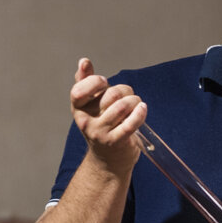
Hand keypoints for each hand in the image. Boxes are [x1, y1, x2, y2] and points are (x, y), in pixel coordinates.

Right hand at [71, 57, 146, 175]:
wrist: (108, 160)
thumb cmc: (102, 126)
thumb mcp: (91, 105)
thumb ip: (86, 83)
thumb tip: (84, 62)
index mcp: (78, 109)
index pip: (79, 91)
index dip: (94, 82)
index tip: (104, 83)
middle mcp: (86, 121)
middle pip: (111, 94)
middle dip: (125, 91)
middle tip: (128, 97)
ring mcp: (100, 133)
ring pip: (123, 106)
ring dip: (135, 101)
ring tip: (137, 105)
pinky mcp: (116, 142)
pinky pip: (131, 123)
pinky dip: (140, 113)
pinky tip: (143, 109)